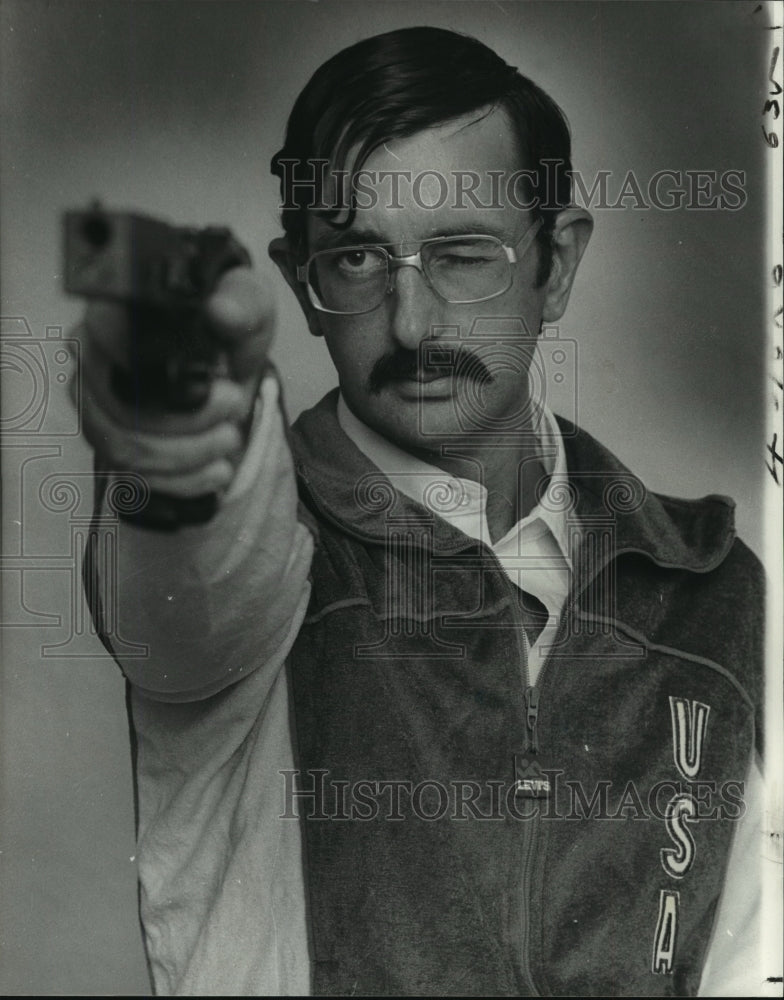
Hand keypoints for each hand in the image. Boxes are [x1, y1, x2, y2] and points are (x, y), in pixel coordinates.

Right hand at [74, 266, 274, 498]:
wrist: (234, 365)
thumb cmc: (230, 325)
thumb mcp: (249, 304)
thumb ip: (240, 302)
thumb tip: (223, 311)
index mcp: (113, 317)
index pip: (108, 351)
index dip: (162, 376)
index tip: (222, 381)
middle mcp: (92, 363)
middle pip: (116, 408)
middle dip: (186, 421)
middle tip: (234, 405)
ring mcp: (96, 409)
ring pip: (124, 449)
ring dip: (189, 453)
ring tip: (231, 437)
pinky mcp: (114, 447)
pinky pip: (135, 479)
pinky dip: (184, 480)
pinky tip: (217, 468)